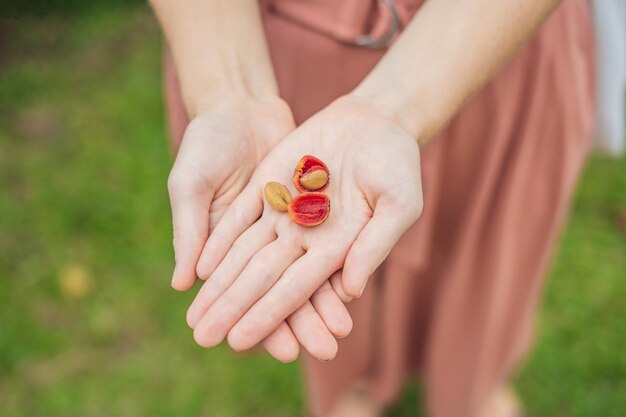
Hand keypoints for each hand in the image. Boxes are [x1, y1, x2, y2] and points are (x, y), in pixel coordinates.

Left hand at [188, 95, 422, 353]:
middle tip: (203, 339)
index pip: (295, 289)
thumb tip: (352, 291)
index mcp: (335, 249)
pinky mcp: (269, 185)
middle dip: (233, 309)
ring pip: (244, 254)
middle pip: (261, 279)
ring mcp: (284, 211)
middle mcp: (304, 237)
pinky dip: (220, 241)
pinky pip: (240, 216)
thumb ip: (375, 245)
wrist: (377, 121)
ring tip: (194, 315)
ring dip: (219, 284)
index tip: (239, 341)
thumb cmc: (398, 165)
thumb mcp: (399, 203)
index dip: (267, 314)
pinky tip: (200, 266)